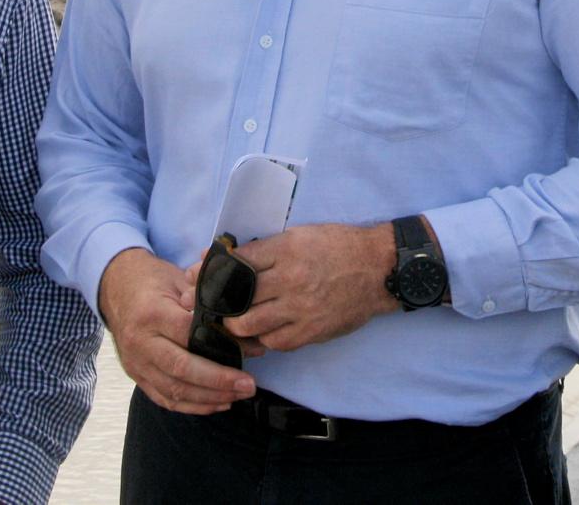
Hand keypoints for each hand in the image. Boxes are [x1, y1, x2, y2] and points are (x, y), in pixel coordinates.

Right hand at [98, 247, 254, 413]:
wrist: (115, 289)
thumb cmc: (153, 282)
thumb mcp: (178, 279)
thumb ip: (205, 300)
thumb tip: (241, 326)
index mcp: (151, 313)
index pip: (187, 333)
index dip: (220, 344)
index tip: (248, 350)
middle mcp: (140, 342)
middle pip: (181, 368)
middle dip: (218, 381)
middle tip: (248, 385)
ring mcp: (136, 363)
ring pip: (174, 390)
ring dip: (210, 398)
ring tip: (239, 396)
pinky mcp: (137, 376)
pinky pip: (165, 399)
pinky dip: (193, 406)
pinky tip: (217, 404)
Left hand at [223, 223, 397, 354]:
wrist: (378, 269)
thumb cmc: (339, 247)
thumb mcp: (302, 235)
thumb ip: (268, 249)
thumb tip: (233, 258)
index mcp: (285, 249)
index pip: (237, 263)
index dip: (212, 271)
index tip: (199, 276)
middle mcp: (290, 279)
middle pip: (236, 297)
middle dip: (218, 303)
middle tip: (213, 305)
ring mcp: (300, 308)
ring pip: (249, 325)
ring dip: (237, 325)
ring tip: (235, 321)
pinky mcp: (311, 331)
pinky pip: (275, 343)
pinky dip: (263, 339)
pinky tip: (262, 332)